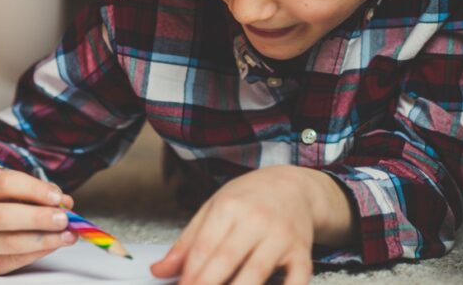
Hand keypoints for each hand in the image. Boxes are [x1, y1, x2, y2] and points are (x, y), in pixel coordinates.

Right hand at [0, 170, 77, 274]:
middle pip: (4, 216)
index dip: (34, 189)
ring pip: (11, 242)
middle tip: (64, 219)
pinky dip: (39, 252)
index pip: (5, 183)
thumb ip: (36, 193)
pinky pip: (16, 260)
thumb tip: (65, 203)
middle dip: (38, 218)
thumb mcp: (9, 191)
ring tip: (68, 236)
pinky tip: (54, 244)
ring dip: (45, 239)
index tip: (58, 197)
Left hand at [151, 166, 341, 284]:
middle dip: (207, 284)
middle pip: (227, 259)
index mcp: (230, 206)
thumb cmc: (248, 198)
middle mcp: (257, 220)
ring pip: (257, 272)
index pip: (204, 246)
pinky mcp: (302, 252)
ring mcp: (281, 237)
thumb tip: (160, 270)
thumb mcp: (213, 209)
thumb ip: (187, 242)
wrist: (292, 187)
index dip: (190, 273)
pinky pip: (297, 279)